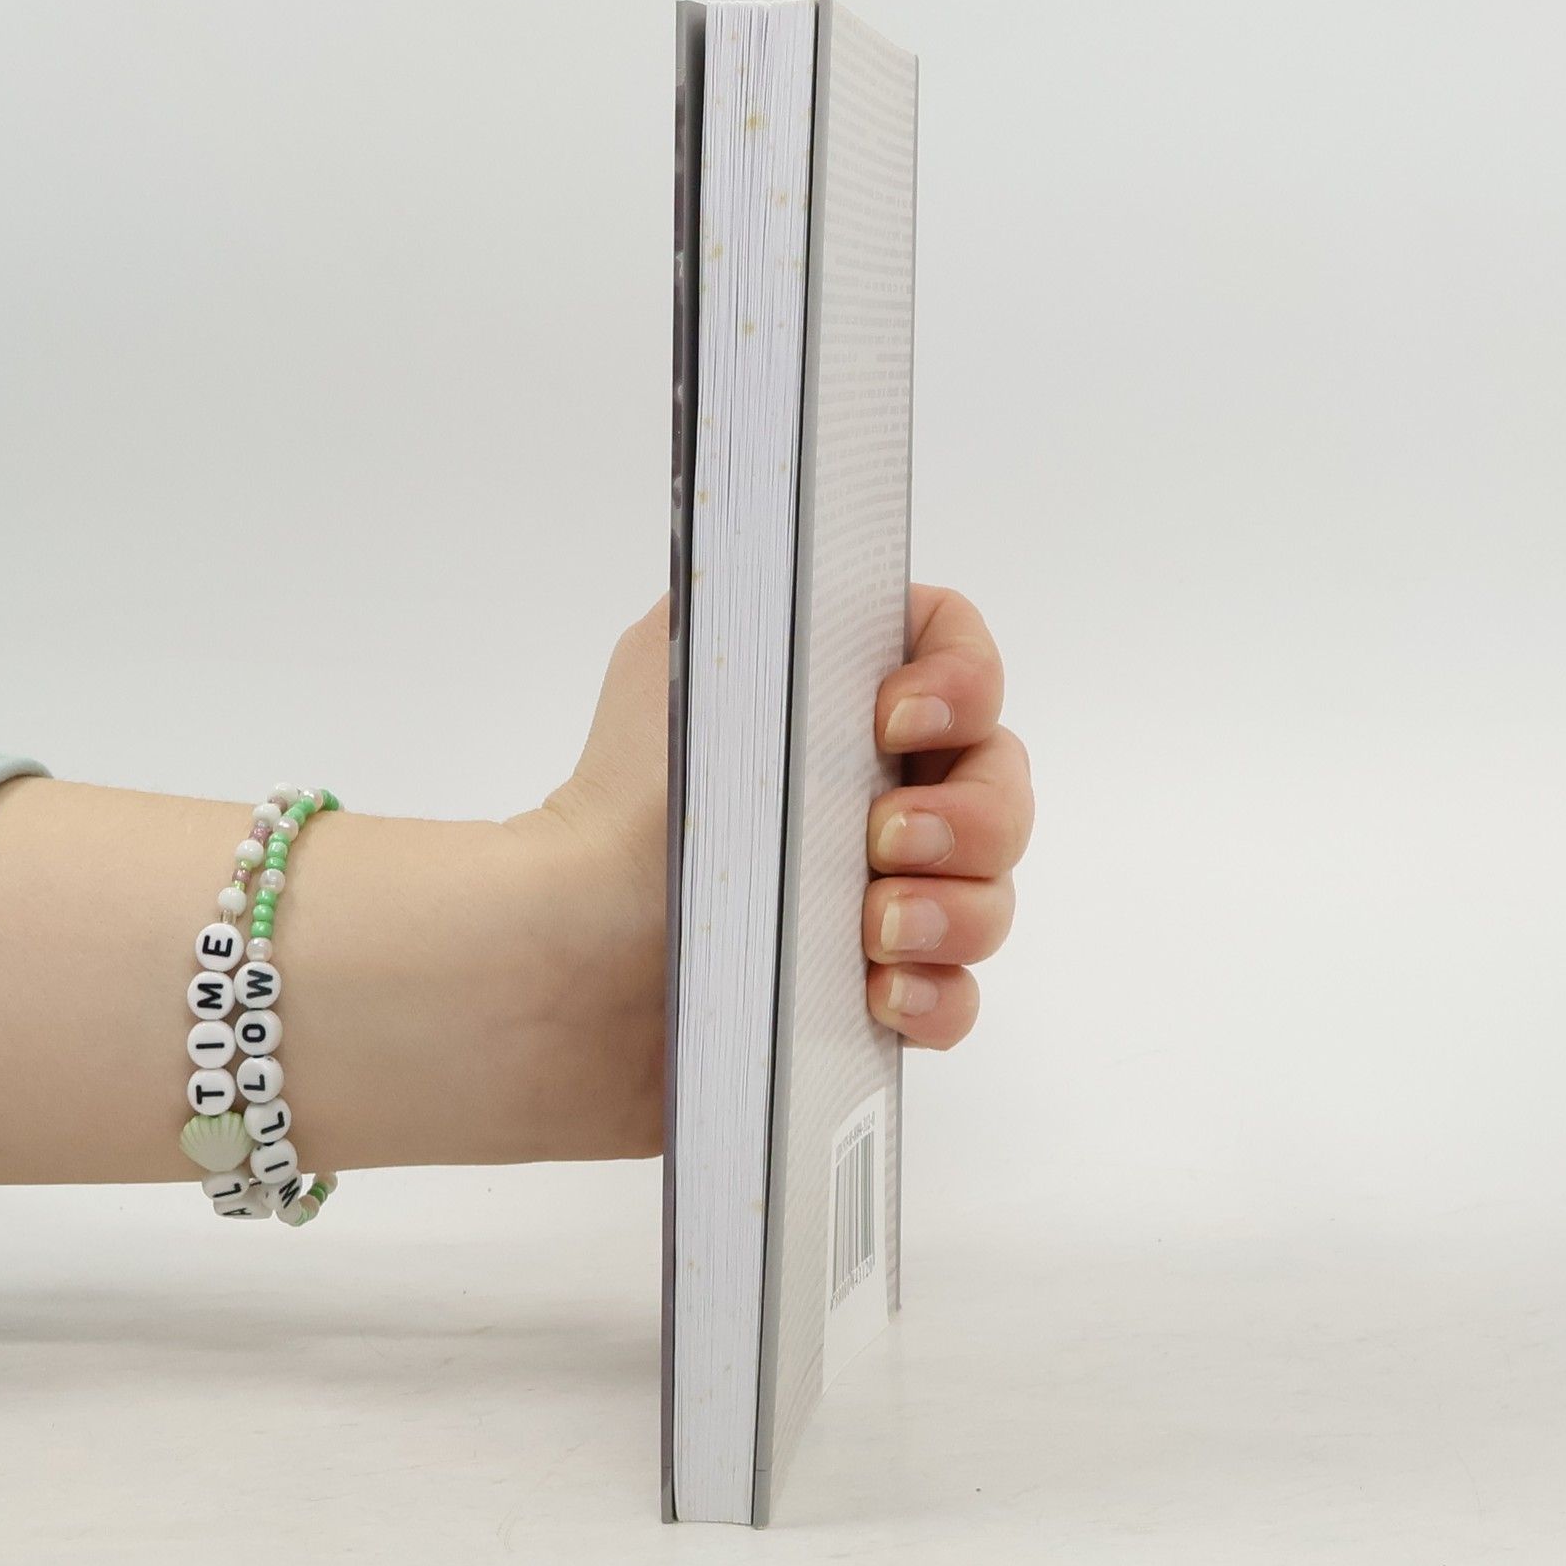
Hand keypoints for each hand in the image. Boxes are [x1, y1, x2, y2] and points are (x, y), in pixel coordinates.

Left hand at [531, 584, 1028, 1151]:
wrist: (565, 959)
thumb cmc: (622, 802)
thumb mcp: (684, 653)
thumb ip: (777, 594)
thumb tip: (834, 562)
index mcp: (840, 706)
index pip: (964, 663)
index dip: (964, 683)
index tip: (894, 715)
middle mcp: (868, 796)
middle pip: (1000, 786)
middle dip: (970, 813)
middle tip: (879, 836)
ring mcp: (874, 903)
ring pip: (991, 895)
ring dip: (957, 908)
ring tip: (874, 926)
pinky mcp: (858, 1002)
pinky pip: (955, 1001)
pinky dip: (937, 997)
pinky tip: (882, 994)